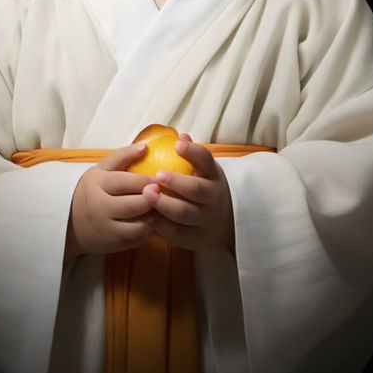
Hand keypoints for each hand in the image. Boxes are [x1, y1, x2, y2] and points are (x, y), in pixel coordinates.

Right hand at [65, 143, 154, 259]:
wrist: (69, 221)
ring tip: (161, 209)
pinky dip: (148, 232)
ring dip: (153, 219)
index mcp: (97, 185)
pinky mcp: (112, 246)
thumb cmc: (92, 190)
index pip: (122, 182)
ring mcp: (106, 229)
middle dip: (151, 200)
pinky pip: (136, 240)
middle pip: (131, 206)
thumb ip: (122, 156)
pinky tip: (154, 222)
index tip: (158, 178)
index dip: (143, 180)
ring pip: (136, 227)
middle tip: (163, 194)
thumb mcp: (101, 170)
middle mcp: (100, 208)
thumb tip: (145, 146)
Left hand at [142, 135, 233, 250]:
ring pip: (185, 213)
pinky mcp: (194, 238)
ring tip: (147, 194)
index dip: (193, 152)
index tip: (177, 144)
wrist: (224, 221)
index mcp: (213, 176)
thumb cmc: (205, 188)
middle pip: (196, 190)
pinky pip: (176, 232)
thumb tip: (180, 134)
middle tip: (157, 175)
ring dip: (165, 204)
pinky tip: (147, 215)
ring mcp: (205, 220)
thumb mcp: (204, 170)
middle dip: (176, 182)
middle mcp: (212, 198)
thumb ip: (192, 154)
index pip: (206, 160)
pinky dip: (161, 225)